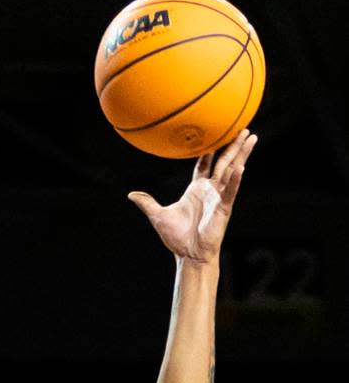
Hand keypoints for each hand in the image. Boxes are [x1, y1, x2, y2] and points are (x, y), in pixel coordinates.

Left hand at [128, 129, 256, 263]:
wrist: (188, 254)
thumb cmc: (177, 237)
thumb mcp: (158, 215)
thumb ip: (147, 203)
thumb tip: (131, 195)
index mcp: (197, 189)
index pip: (205, 164)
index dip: (209, 149)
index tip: (214, 132)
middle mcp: (210, 190)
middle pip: (224, 162)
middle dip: (233, 145)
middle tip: (244, 128)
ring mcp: (219, 197)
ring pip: (232, 170)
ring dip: (241, 154)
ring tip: (251, 137)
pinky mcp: (223, 208)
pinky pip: (229, 191)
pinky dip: (234, 180)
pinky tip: (240, 167)